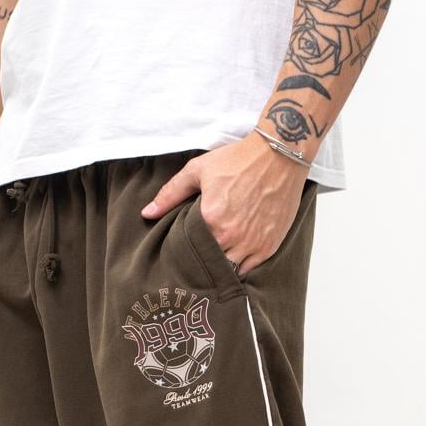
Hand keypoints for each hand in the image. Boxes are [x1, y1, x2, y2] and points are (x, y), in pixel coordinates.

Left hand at [141, 131, 309, 276]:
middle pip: (210, 263)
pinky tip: (234, 259)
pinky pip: (250, 269)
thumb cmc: (238, 160)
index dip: (186, 252)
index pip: (190, 249)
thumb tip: (147, 213)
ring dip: (222, 267)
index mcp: (211, 219)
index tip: (183, 253)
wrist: (278, 154)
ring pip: (230, 270)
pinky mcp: (269, 246)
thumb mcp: (198, 170)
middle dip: (203, 262)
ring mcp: (252, 243)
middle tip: (197, 261)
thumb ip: (171, 194)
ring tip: (215, 262)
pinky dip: (241, 267)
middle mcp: (231, 235)